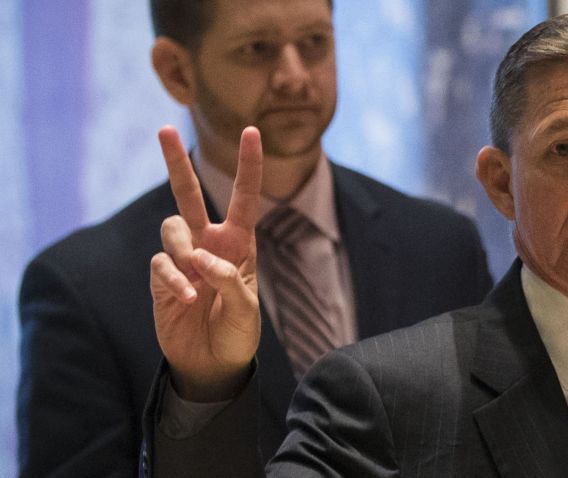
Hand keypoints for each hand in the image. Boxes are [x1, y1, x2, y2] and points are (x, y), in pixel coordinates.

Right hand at [150, 125, 261, 401]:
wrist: (212, 364)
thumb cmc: (238, 334)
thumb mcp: (247, 310)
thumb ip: (231, 282)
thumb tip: (202, 258)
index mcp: (239, 244)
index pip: (244, 198)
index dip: (248, 165)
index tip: (252, 130)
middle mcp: (209, 244)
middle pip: (189, 194)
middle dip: (176, 163)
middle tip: (164, 128)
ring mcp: (182, 259)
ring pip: (171, 227)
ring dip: (183, 248)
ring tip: (197, 278)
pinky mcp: (161, 278)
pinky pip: (160, 263)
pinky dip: (174, 278)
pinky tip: (188, 297)